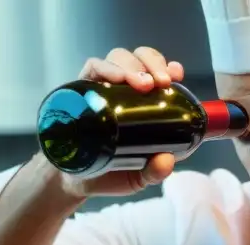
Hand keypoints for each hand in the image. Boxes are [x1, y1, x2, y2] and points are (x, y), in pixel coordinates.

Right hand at [60, 47, 185, 198]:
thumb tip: (167, 160)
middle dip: (153, 64)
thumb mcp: (139, 176)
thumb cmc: (110, 173)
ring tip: (143, 84)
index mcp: (143, 104)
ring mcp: (103, 89)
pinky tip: (116, 78)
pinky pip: (93, 68)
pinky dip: (106, 68)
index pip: (156, 73)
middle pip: (140, 59)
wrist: (73, 181)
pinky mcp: (82, 90)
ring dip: (132, 65)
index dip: (167, 67)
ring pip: (118, 58)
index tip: (176, 74)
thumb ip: (156, 171)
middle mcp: (124, 91)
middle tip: (161, 82)